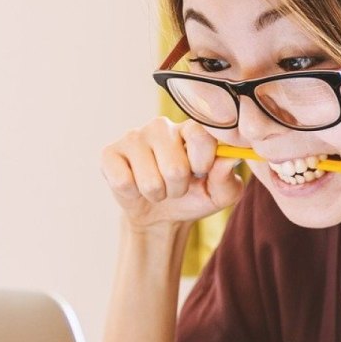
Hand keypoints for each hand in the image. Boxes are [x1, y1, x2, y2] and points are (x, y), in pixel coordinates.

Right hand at [99, 116, 244, 232]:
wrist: (161, 214)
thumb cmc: (194, 197)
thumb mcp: (220, 194)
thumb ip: (228, 178)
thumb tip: (230, 158)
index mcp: (191, 129)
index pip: (200, 135)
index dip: (203, 162)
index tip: (201, 172)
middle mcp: (161, 126)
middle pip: (175, 167)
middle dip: (179, 188)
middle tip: (176, 186)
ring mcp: (133, 137)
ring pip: (150, 180)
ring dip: (158, 194)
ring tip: (158, 188)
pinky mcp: (110, 153)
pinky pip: (124, 182)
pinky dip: (134, 194)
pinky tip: (135, 185)